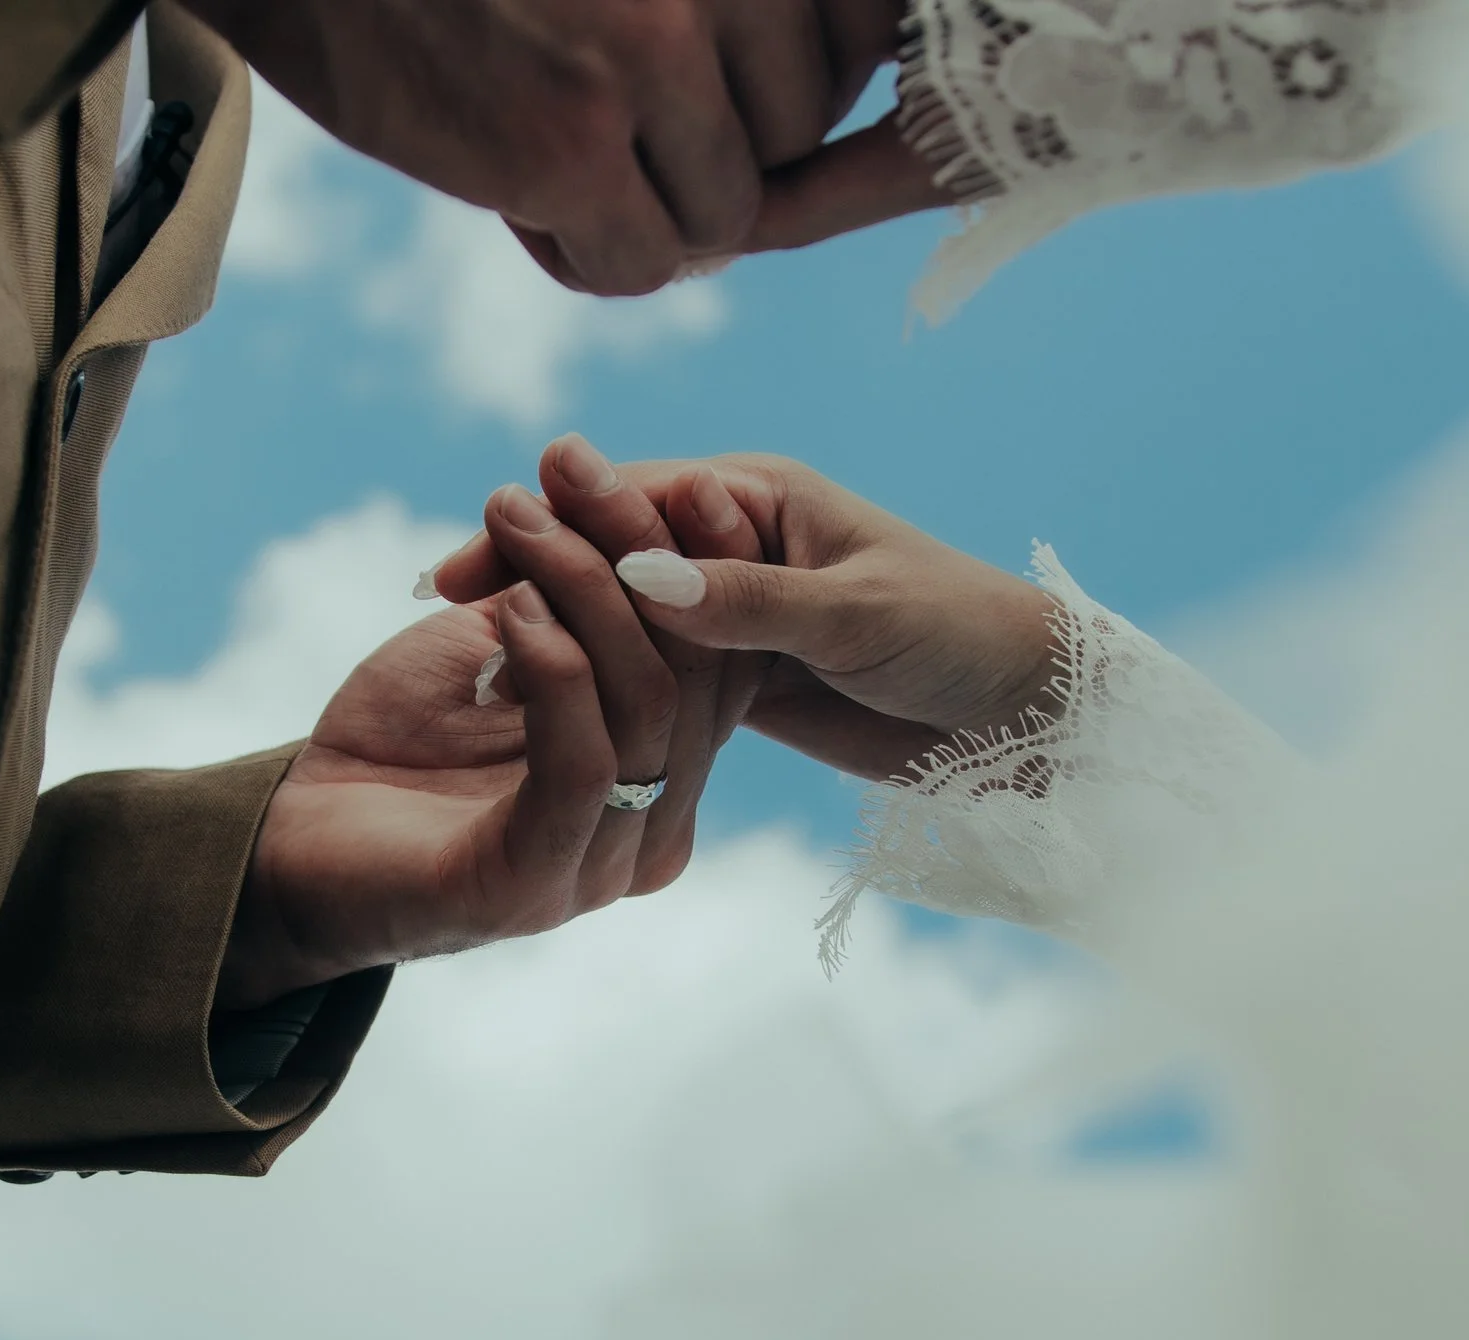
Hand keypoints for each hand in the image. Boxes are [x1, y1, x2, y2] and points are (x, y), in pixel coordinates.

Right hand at [184, 0, 910, 294]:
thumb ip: (720, 6)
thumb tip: (821, 116)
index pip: (858, 38)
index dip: (795, 84)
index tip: (719, 83)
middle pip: (796, 136)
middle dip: (719, 154)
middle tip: (622, 128)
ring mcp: (651, 61)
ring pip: (726, 217)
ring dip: (652, 212)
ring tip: (565, 158)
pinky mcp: (570, 149)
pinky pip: (639, 265)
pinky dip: (584, 254)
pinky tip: (519, 195)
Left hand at [222, 483, 696, 1007]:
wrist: (294, 842)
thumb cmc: (401, 738)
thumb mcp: (503, 640)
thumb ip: (570, 593)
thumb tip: (611, 499)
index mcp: (666, 770)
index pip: (726, 651)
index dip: (712, 558)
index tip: (673, 470)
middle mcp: (655, 827)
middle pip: (696, 668)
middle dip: (641, 549)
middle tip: (575, 464)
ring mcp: (603, 864)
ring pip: (648, 707)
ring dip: (586, 590)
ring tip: (520, 518)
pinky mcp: (535, 884)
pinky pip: (583, 768)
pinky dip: (558, 674)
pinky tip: (517, 609)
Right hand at [433, 451, 1064, 780]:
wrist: (1022, 714)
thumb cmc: (956, 636)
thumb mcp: (854, 614)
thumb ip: (748, 601)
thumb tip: (637, 579)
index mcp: (758, 497)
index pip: (629, 501)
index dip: (548, 527)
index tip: (475, 559)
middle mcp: (734, 543)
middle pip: (609, 551)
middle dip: (531, 573)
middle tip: (445, 607)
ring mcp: (731, 610)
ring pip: (621, 617)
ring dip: (555, 633)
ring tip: (474, 665)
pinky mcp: (738, 675)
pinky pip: (654, 673)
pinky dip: (601, 683)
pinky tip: (540, 708)